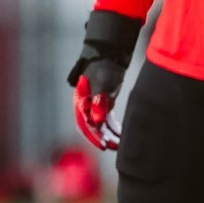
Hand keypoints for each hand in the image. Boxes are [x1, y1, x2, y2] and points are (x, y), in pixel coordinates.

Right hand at [67, 9, 140, 152]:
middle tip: (113, 147)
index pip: (85, 123)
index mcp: (81, 102)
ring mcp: (95, 105)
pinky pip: (108, 120)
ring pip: (101, 125)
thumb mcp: (102, 83)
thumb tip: (97, 120)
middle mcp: (86, 105)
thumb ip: (100, 101)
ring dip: (109, 135)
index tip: (103, 145)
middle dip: (102, 138)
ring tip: (120, 145)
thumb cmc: (104, 68)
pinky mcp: (104, 104)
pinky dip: (114, 128)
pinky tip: (122, 135)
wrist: (109, 55)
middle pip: (92, 126)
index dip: (93, 136)